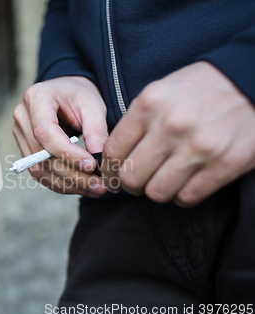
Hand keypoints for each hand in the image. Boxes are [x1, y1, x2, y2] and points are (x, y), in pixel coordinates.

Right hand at [13, 76, 107, 197]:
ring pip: (40, 169)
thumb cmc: (80, 94)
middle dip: (72, 174)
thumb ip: (96, 130)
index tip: (91, 166)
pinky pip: (40, 173)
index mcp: (36, 98)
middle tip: (100, 185)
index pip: (45, 132)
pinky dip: (61, 183)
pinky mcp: (26, 150)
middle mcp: (23, 117)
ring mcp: (21, 135)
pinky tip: (82, 187)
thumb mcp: (93, 105)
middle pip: (41, 155)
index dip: (67, 153)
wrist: (67, 93)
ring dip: (68, 184)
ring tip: (95, 189)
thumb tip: (99, 158)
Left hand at [101, 61, 254, 206]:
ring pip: (157, 193)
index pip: (113, 151)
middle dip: (131, 184)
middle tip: (140, 181)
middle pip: (131, 177)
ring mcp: (198, 146)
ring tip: (166, 180)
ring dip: (158, 191)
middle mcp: (170, 126)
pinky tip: (187, 183)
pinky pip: (188, 197)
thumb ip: (137, 121)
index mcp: (149, 104)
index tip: (115, 173)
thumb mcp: (162, 91)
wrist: (252, 80)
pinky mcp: (225, 164)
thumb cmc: (202, 88)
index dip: (110, 168)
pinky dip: (183, 196)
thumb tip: (114, 155)